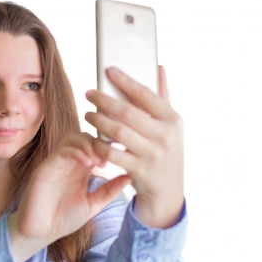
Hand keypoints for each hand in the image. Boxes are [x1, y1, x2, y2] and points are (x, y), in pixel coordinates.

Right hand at [7, 133, 130, 261]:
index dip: (109, 146)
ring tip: (98, 161)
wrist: (39, 232)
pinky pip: (61, 150)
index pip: (95, 145)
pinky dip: (76, 152)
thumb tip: (131, 177)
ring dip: (88, 144)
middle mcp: (69, 162)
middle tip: (108, 159)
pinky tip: (87, 164)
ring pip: (72, 138)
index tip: (120, 158)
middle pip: (85, 136)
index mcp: (80, 168)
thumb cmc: (63, 219)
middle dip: (99, 143)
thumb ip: (109, 191)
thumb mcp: (93, 204)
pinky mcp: (46, 168)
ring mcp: (57, 163)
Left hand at [85, 66, 183, 228]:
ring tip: (88, 114)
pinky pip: (112, 153)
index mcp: (173, 120)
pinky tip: (93, 139)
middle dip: (104, 100)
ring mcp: (152, 155)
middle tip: (89, 93)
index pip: (146, 94)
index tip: (108, 70)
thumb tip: (158, 68)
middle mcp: (165, 136)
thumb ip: (163, 98)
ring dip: (98, 121)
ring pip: (117, 132)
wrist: (168, 193)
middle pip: (127, 112)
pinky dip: (100, 145)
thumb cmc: (165, 152)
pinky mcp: (139, 171)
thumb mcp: (170, 127)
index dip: (126, 81)